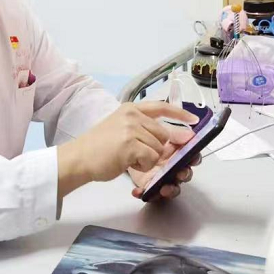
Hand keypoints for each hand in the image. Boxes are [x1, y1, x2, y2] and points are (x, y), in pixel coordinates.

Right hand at [57, 101, 198, 198]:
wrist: (79, 157)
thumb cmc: (99, 147)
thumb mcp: (123, 130)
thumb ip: (147, 130)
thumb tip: (180, 137)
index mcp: (130, 108)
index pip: (161, 106)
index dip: (180, 113)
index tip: (194, 120)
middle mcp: (132, 115)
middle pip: (164, 133)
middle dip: (159, 148)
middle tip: (141, 155)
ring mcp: (131, 129)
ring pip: (159, 148)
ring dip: (148, 159)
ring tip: (128, 157)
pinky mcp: (130, 144)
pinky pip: (151, 159)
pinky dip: (143, 166)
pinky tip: (128, 163)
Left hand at [128, 137, 202, 201]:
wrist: (130, 146)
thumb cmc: (146, 139)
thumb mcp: (159, 131)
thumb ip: (175, 133)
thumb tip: (191, 131)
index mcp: (177, 153)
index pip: (192, 157)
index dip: (195, 158)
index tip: (193, 158)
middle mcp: (172, 167)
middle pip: (184, 173)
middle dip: (184, 175)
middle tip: (180, 173)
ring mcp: (162, 177)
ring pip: (172, 187)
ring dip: (170, 189)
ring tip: (164, 188)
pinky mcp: (150, 185)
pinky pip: (151, 193)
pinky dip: (145, 193)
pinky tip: (138, 191)